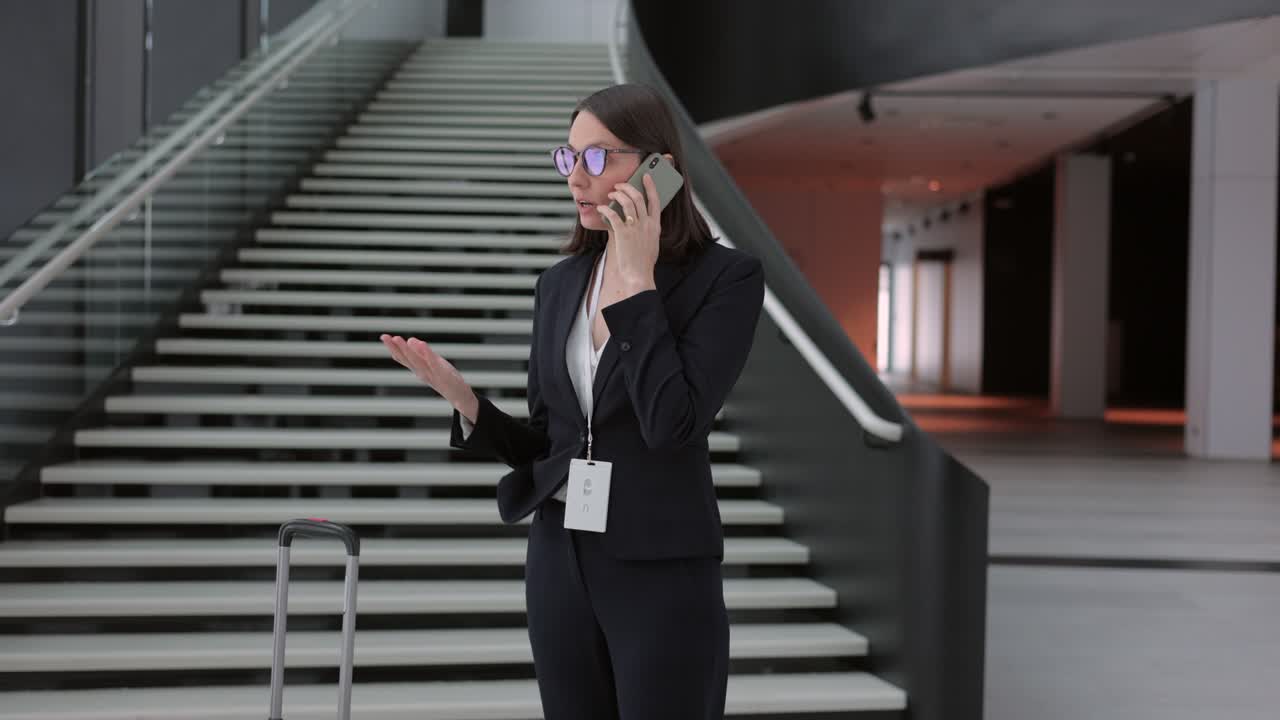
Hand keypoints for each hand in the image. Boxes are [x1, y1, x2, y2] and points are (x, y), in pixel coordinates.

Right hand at [379, 334, 478, 421]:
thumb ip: (421, 354)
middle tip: (385, 337)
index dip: (393, 348)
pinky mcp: (443, 374)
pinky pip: (434, 363)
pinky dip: (427, 354)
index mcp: (418, 369)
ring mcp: (431, 374)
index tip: (384, 337)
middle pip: (407, 359)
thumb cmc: (444, 378)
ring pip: (418, 361)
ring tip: (399, 339)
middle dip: (397, 348)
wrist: (459, 395)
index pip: (403, 358)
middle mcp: (422, 372)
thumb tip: (410, 340)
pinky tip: (422, 344)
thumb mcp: (431, 365)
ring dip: (408, 350)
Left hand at [596, 173, 659, 291]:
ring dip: (617, 194)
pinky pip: (613, 215)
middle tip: (619, 185)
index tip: (646, 176)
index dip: (650, 186)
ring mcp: (635, 228)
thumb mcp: (652, 242)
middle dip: (628, 187)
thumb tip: (639, 217)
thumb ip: (648, 228)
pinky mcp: (622, 233)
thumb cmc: (643, 261)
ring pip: (627, 202)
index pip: (655, 200)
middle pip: (638, 197)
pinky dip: (606, 209)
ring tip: (611, 194)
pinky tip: (601, 208)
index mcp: (655, 225)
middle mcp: (646, 224)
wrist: (638, 274)